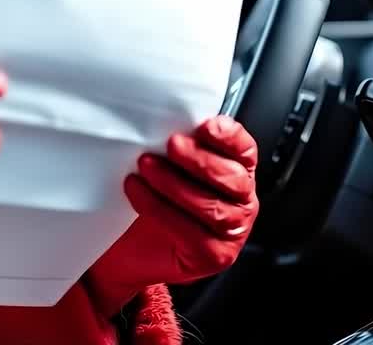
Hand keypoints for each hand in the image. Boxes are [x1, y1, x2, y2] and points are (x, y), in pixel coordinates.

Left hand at [84, 114, 259, 315]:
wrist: (128, 248)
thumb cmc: (150, 200)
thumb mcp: (164, 164)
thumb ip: (175, 145)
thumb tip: (160, 116)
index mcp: (235, 173)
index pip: (244, 151)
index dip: (230, 137)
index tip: (206, 125)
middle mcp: (240, 202)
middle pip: (233, 178)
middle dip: (200, 160)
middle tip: (171, 144)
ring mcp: (230, 232)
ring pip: (212, 206)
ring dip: (175, 183)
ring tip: (146, 166)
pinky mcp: (212, 255)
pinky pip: (189, 231)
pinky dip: (159, 207)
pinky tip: (136, 191)